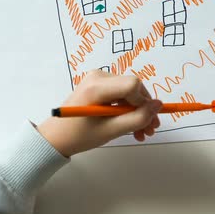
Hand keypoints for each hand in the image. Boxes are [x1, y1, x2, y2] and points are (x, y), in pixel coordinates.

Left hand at [38, 70, 161, 156]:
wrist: (56, 137)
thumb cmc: (80, 135)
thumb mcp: (111, 130)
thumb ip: (137, 119)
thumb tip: (158, 106)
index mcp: (97, 86)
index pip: (132, 85)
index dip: (144, 102)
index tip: (148, 122)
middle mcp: (98, 76)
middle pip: (133, 87)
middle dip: (143, 109)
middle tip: (150, 130)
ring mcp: (98, 79)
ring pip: (129, 91)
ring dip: (137, 112)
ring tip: (142, 133)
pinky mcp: (98, 85)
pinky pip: (121, 93)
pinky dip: (128, 109)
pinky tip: (132, 126)